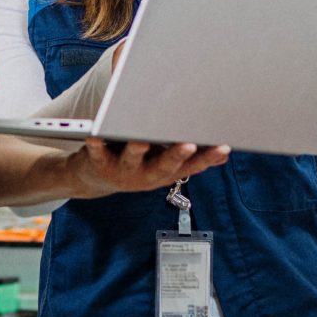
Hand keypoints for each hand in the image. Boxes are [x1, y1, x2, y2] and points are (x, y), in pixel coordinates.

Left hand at [62, 139, 229, 200]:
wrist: (93, 180)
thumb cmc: (135, 163)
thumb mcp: (164, 164)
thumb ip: (190, 158)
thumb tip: (223, 154)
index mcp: (164, 172)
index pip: (191, 166)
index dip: (207, 159)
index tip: (222, 146)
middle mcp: (146, 175)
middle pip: (163, 166)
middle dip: (177, 155)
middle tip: (190, 144)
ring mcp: (122, 171)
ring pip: (131, 160)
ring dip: (137, 149)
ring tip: (141, 140)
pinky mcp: (97, 163)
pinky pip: (96, 153)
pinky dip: (95, 144)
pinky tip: (94, 135)